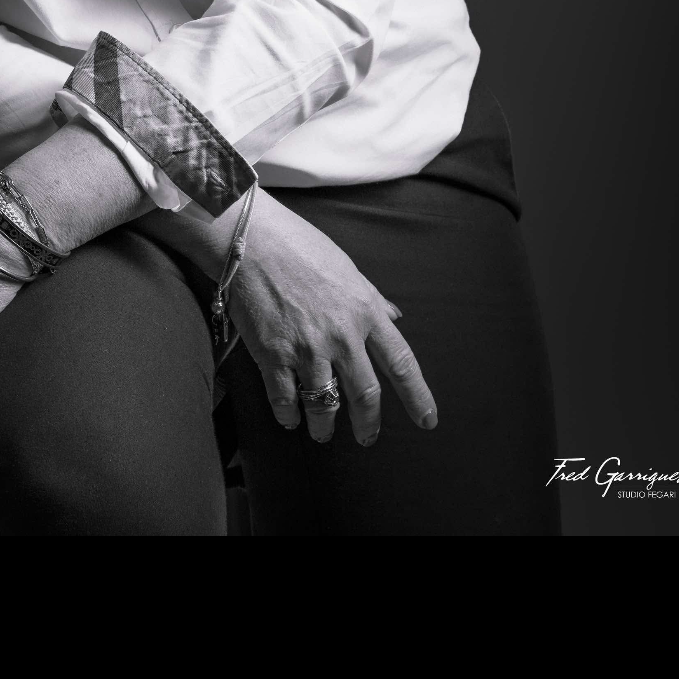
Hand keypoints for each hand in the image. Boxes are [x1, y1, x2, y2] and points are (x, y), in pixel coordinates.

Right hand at [228, 193, 437, 446]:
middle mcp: (341, 334)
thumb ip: (372, 299)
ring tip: (321, 433)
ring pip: (325, 405)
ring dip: (324, 426)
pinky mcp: (273, 355)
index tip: (427, 420)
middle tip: (368, 438)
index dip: (417, 396)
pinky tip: (290, 419)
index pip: (401, 362)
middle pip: (365, 395)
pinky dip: (290, 416)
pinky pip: (286, 401)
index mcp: (364, 310)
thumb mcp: (347, 268)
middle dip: (368, 425)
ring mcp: (307, 347)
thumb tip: (393, 316)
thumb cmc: (299, 246)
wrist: (250, 239)